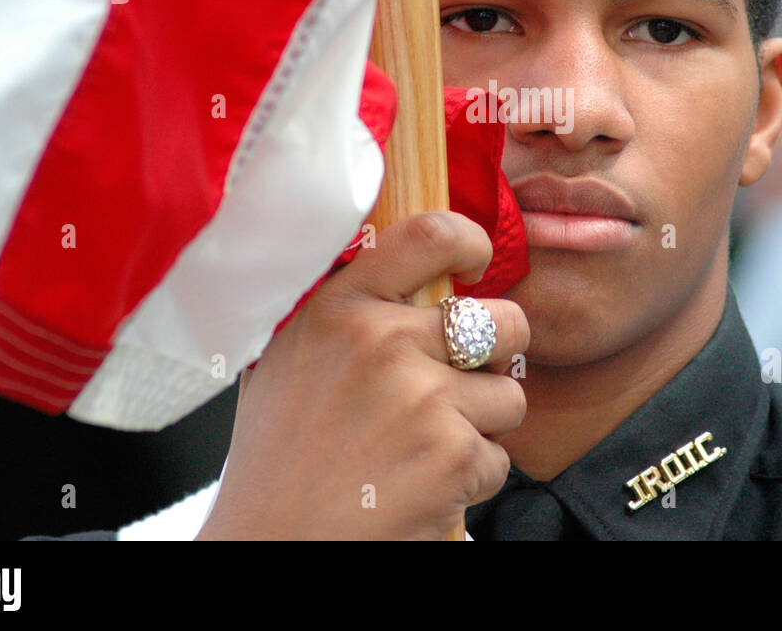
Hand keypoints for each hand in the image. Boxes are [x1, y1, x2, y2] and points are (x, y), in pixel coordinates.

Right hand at [196, 211, 528, 539]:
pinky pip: (498, 458)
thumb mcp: (290, 359)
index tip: (477, 263)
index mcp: (339, 309)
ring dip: (480, 426)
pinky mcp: (453, 456)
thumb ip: (349, 312)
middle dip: (499, 353)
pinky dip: (468, 478)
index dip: (471, 243)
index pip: (430, 235)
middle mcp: (383, 343)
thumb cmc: (279, 460)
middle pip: (504, 321)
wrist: (272, 547)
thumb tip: (413, 274)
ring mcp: (424, 400)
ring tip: (423, 447)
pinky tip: (420, 486)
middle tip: (463, 380)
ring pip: (508, 397)